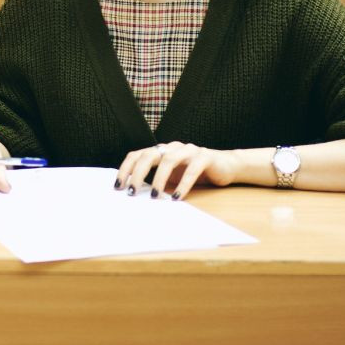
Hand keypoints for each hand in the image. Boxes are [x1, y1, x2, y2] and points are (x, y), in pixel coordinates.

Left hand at [116, 141, 240, 199]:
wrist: (226, 167)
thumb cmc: (195, 174)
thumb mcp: (173, 179)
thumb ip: (157, 182)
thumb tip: (137, 197)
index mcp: (162, 151)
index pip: (137, 155)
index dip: (126, 169)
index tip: (118, 186)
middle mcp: (173, 147)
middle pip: (149, 155)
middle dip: (137, 174)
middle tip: (132, 192)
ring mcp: (189, 150)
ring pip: (169, 160)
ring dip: (159, 179)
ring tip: (155, 197)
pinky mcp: (205, 157)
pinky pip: (192, 170)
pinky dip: (183, 184)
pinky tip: (177, 197)